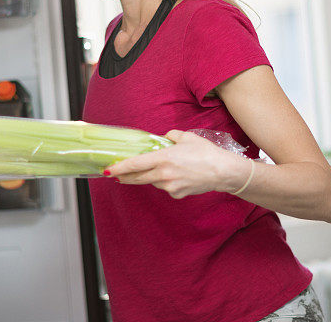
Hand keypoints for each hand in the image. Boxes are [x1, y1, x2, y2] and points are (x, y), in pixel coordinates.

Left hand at [104, 129, 246, 198]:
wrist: (223, 171)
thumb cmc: (206, 153)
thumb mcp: (188, 137)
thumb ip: (171, 136)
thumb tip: (164, 139)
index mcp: (163, 158)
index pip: (135, 164)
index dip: (119, 168)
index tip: (107, 170)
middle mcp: (163, 174)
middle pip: (138, 178)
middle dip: (125, 177)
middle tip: (116, 175)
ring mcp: (170, 186)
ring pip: (153, 182)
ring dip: (152, 177)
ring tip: (165, 168)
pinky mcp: (177, 194)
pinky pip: (166, 187)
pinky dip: (167, 182)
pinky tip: (179, 176)